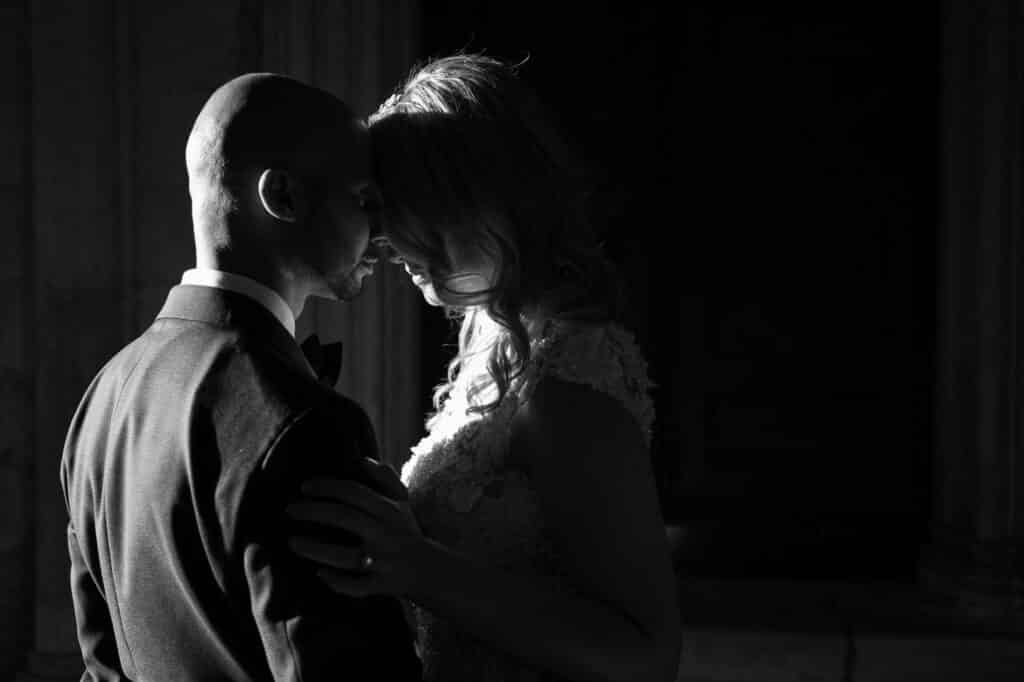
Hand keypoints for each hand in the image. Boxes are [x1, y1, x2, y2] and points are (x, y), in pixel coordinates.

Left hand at [287, 458, 424, 596]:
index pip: (353, 492)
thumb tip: (361, 459)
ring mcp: (382, 560)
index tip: (304, 487)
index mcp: (388, 510)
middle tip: (288, 510)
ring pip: (345, 555)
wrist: (431, 571)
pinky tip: (320, 574)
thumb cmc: (407, 532)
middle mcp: (384, 533)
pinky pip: (355, 586)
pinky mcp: (381, 584)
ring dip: (316, 549)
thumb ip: (384, 478)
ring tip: (292, 542)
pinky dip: (337, 581)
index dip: (327, 487)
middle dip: (313, 512)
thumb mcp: (402, 502)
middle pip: (344, 517)